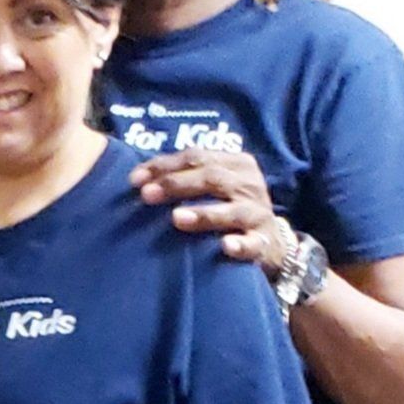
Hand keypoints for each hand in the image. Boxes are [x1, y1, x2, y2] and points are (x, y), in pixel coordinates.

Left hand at [131, 149, 291, 274]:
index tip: (134, 180)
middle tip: (147, 195)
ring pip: (231, 211)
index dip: (165, 166)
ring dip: (203, 214)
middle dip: (177, 185)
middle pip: (212, 178)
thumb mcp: (213, 187)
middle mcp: (249, 184)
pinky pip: (251, 244)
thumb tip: (137, 179)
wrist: (269, 241)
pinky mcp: (262, 242)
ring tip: (176, 218)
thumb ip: (184, 178)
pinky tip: (225, 246)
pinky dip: (239, 245)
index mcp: (236, 164)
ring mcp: (257, 213)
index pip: (198, 157)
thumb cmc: (229, 208)